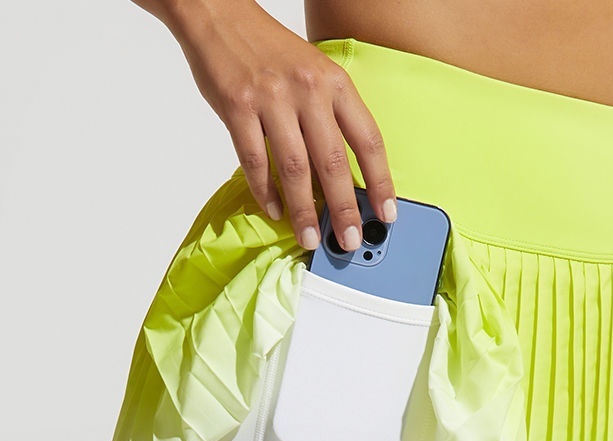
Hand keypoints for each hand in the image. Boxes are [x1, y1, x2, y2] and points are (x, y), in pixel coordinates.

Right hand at [167, 0, 396, 250]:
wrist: (219, 13)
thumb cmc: (271, 51)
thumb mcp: (315, 74)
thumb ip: (331, 118)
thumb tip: (345, 178)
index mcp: (335, 83)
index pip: (368, 140)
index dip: (380, 182)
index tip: (386, 213)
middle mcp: (307, 90)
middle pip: (333, 162)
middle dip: (344, 209)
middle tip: (350, 240)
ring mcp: (271, 98)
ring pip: (295, 168)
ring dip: (304, 210)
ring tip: (310, 238)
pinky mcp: (237, 106)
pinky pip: (254, 160)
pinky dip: (266, 191)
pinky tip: (275, 210)